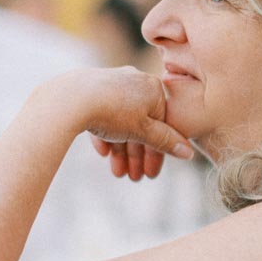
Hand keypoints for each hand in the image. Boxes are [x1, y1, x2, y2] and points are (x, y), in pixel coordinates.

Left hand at [39, 66, 192, 180]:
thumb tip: (189, 153)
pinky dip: (105, 136)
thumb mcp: (145, 131)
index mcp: (153, 88)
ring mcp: (111, 85)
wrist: (72, 99)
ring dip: (121, 151)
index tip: (152, 174)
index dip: (158, 153)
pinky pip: (103, 115)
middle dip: (137, 156)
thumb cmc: (114, 112)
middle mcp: (134, 82)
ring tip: (117, 172)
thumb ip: (166, 142)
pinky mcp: (90, 90)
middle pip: (141, 126)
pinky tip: (102, 153)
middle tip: (133, 178)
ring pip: (121, 123)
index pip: (163, 125)